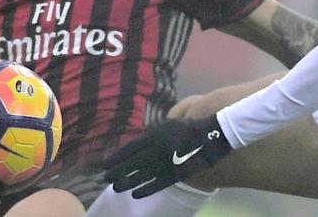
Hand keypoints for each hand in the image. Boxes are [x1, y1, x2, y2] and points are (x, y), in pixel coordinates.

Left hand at [104, 115, 231, 198]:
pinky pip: (159, 183)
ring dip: (128, 182)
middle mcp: (159, 148)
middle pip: (134, 162)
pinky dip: (146, 189)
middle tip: (106, 178)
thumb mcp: (167, 125)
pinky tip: (135, 194)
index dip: (117, 157)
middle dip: (118, 171)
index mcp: (155, 135)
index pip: (131, 148)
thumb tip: (136, 145)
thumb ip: (152, 135)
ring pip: (143, 174)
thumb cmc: (187, 129)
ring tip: (116, 188)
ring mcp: (168, 161)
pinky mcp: (178, 173)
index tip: (106, 164)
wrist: (212, 136)